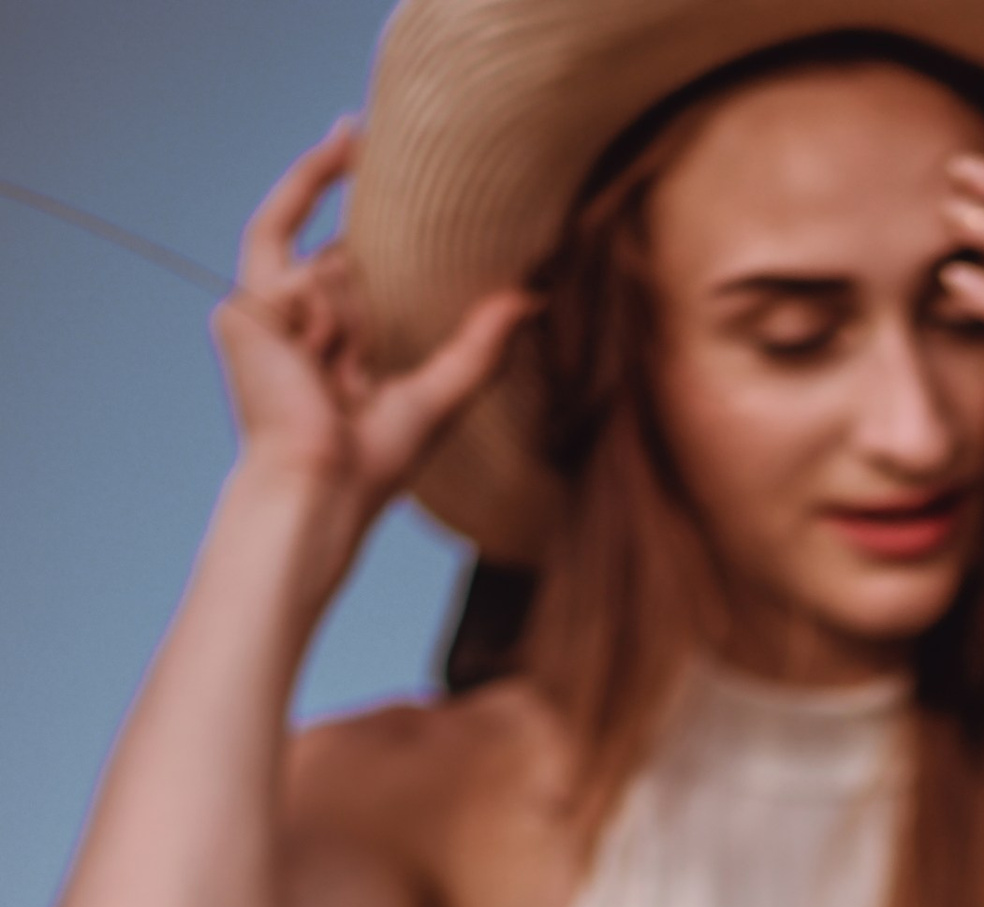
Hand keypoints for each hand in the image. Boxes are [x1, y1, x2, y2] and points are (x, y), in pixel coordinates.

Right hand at [214, 125, 529, 550]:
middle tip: (356, 385)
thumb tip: (532, 296)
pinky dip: (320, 317)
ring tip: (335, 388)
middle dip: (364, 318)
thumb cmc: (374, 464)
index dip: (333, 177)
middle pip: (340, 259)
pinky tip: (315, 368)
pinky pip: (296, 274)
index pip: (336, 248)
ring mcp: (259, 313)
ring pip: (324, 266)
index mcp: (323, 337)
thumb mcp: (441, 394)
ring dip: (348, 328)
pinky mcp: (240, 312)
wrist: (322, 489)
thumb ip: (481, 344)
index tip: (354, 130)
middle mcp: (288, 319)